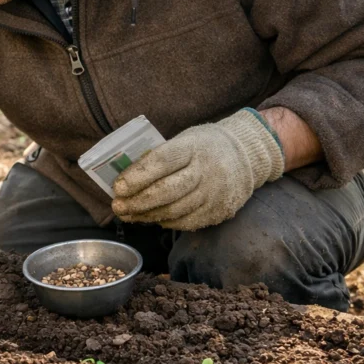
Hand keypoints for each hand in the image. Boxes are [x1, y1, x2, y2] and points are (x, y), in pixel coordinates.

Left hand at [112, 109, 283, 230]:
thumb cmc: (204, 147)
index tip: (118, 187)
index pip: (162, 161)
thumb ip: (160, 157)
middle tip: (117, 206)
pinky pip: (186, 222)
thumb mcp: (185, 140)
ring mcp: (215, 193)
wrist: (247, 156)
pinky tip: (151, 218)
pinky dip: (164, 221)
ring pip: (174, 211)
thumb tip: (125, 178)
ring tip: (128, 214)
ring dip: (146, 215)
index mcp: (193, 147)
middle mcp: (207, 170)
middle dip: (137, 201)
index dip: (137, 176)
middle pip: (166, 192)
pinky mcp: (219, 211)